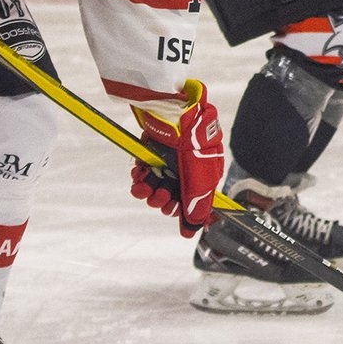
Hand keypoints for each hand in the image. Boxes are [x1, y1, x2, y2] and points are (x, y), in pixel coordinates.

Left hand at [130, 80, 224, 236]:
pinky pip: (144, 172)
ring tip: (144, 187)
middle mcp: (187, 168)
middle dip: (162, 200)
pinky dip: (139, 176)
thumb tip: (191, 232)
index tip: (173, 210)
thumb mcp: (200, 180)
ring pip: (155, 185)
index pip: (192, 201)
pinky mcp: (152, 152)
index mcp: (204, 174)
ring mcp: (169, 160)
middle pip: (172, 195)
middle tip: (159, 196)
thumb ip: (197, 207)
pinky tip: (138, 174)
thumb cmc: (193, 142)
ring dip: (147, 191)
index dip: (181, 209)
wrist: (173, 111)